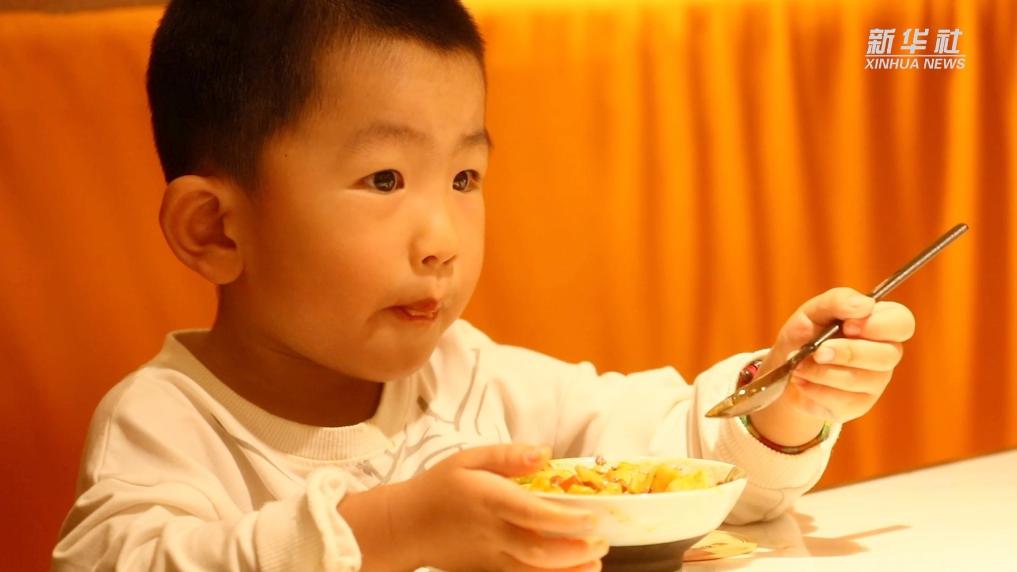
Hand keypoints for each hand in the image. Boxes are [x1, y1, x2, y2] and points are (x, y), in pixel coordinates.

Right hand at [381, 444, 606, 570]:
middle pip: (538, 548)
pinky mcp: (486, 570)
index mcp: (489, 500)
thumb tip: (545, 453)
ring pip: (533, 571)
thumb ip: (507, 456)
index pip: (532, 513)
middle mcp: (491, 532)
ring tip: (595, 563)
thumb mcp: (467, 459)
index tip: (594, 517)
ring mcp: (489, 557)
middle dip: (575, 550)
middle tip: (602, 542)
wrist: (403, 526)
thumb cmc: (438, 487)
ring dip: (568, 570)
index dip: (566, 519)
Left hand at [751, 287, 915, 444]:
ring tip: (799, 366)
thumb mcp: (814, 310)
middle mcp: (886, 353)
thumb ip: (838, 300)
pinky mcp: (859, 405)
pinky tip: (802, 381)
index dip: (878, 325)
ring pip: (860, 380)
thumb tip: (865, 304)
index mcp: (881, 324)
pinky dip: (814, 389)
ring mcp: (876, 382)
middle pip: (887, 355)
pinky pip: (842, 401)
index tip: (848, 326)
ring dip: (822, 372)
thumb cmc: (806, 333)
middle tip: (817, 351)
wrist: (785, 367)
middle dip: (847, 353)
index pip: (902, 323)